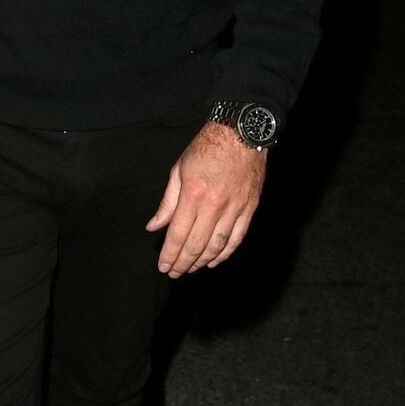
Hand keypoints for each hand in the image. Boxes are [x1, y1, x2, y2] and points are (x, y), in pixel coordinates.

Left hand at [146, 121, 265, 276]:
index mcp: (193, 194)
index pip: (178, 235)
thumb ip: (167, 202)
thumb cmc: (207, 148)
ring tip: (191, 268)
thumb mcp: (179, 170)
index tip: (163, 266)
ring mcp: (235, 208)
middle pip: (196, 245)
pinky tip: (214, 260)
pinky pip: (236, 239)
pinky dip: (225, 254)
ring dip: (202, 262)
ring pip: (217, 246)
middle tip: (174, 272)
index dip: (170, 255)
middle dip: (183, 263)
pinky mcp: (249, 208)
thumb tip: (154, 226)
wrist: (241, 133)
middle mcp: (214, 205)